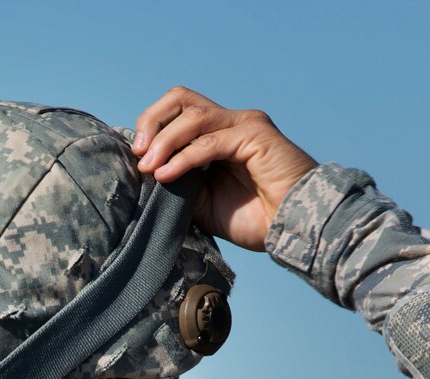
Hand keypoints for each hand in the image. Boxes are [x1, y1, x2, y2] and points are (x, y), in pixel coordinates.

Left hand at [131, 88, 316, 251]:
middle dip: (152, 121)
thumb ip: (178, 183)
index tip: (135, 158)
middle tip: (138, 154)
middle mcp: (232, 122)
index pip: (178, 110)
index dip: (151, 127)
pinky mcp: (256, 136)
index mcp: (220, 133)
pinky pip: (210, 141)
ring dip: (164, 141)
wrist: (294, 229)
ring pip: (193, 116)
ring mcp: (245, 125)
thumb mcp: (203, 202)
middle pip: (181, 98)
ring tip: (149, 167)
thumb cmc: (255, 219)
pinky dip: (183, 157)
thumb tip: (145, 174)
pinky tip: (166, 175)